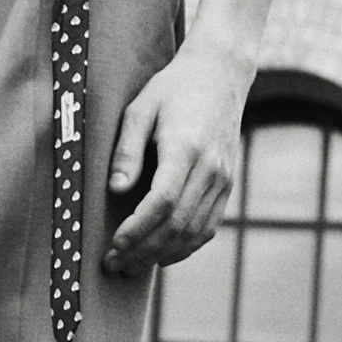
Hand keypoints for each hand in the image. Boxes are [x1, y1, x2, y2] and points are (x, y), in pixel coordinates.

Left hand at [102, 37, 247, 272]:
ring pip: (195, 232)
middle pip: (178, 224)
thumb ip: (127, 150)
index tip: (114, 245)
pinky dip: (185, 246)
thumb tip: (116, 190)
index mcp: (186, 148)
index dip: (137, 229)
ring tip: (133, 266)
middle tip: (115, 265)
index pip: (162, 202)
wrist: (220, 75)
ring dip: (163, 255)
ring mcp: (223, 179)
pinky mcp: (227, 184)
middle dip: (144, 250)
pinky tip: (162, 254)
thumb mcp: (140, 109)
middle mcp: (210, 168)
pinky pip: (208, 226)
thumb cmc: (173, 89)